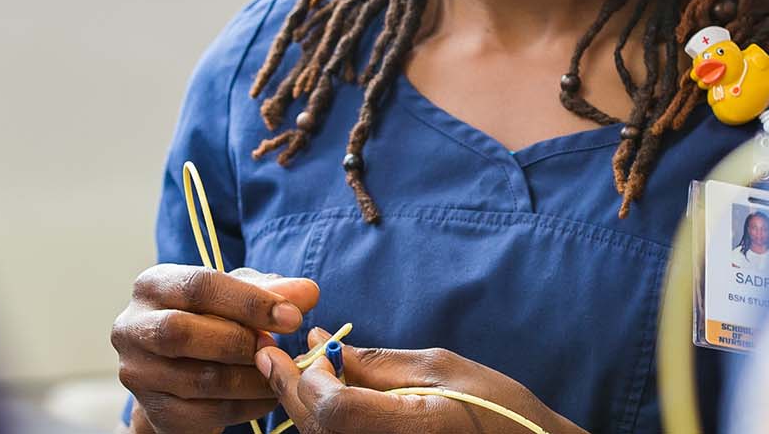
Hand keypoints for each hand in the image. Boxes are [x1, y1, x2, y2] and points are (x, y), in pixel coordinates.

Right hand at [114, 265, 319, 433]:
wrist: (179, 367)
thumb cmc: (210, 318)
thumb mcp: (236, 295)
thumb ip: (270, 291)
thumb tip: (307, 293)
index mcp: (152, 286)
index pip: (198, 286)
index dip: (249, 301)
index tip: (292, 316)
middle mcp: (132, 327)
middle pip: (183, 333)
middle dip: (240, 341)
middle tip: (277, 347)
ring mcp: (139, 374)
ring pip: (199, 379)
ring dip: (251, 379)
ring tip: (280, 374)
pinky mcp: (155, 411)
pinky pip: (206, 413)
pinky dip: (247, 407)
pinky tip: (268, 397)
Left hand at [257, 328, 582, 433]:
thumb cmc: (498, 411)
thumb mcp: (441, 369)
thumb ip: (376, 362)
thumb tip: (322, 344)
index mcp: (408, 429)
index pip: (333, 409)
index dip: (308, 378)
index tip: (302, 348)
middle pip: (315, 428)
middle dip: (288, 387)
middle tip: (270, 354)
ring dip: (299, 406)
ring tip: (294, 372)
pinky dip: (321, 424)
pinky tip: (321, 398)